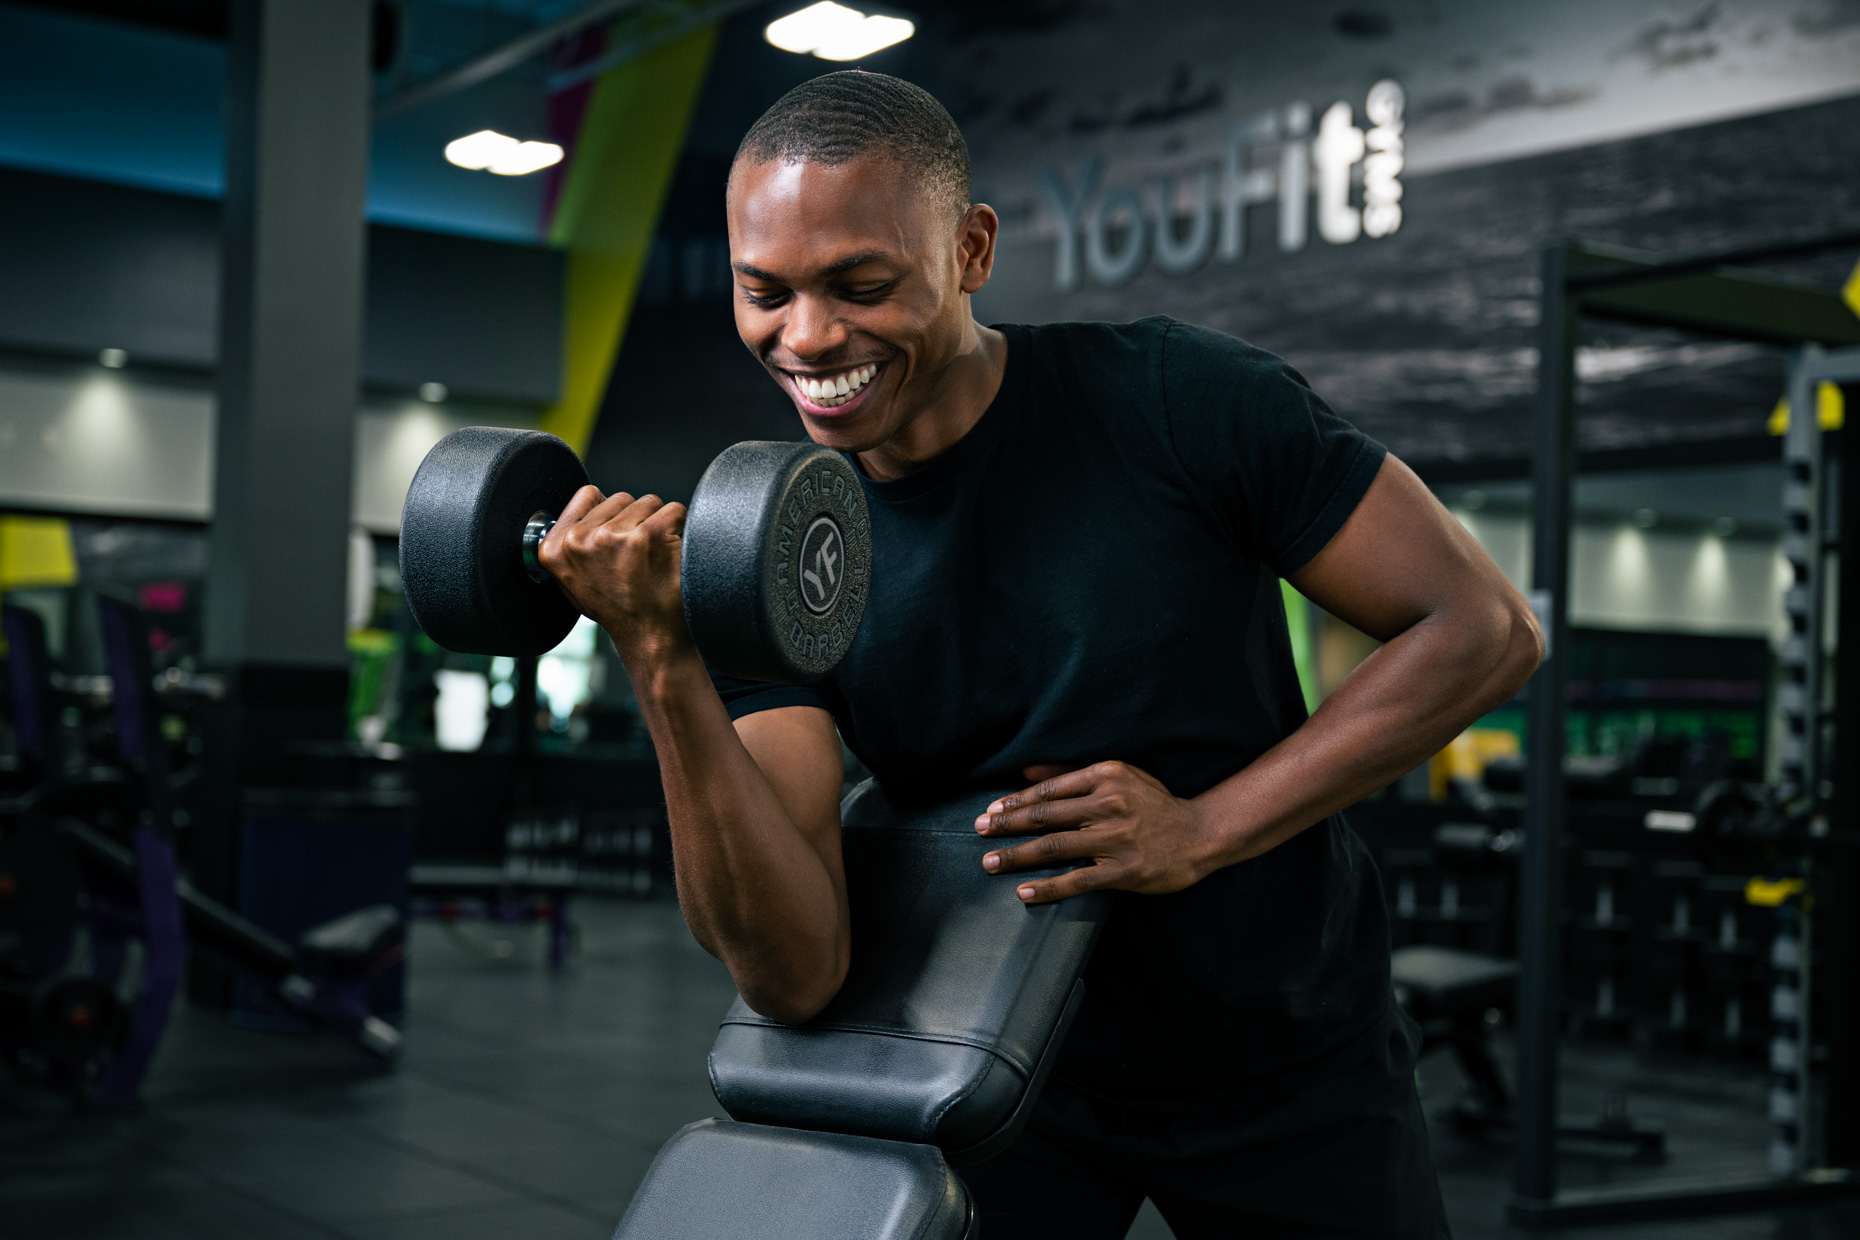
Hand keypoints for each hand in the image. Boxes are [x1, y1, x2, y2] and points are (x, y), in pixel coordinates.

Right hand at [538, 485, 691, 668]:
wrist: (651, 637)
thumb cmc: (618, 609)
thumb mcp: (574, 580)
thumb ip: (570, 543)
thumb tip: (582, 509)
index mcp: (555, 549)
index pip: (587, 495)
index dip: (608, 511)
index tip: (617, 535)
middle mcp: (581, 541)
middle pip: (620, 498)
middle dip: (633, 519)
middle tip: (637, 557)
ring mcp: (616, 536)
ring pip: (648, 502)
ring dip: (657, 524)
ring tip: (653, 558)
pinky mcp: (649, 535)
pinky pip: (674, 510)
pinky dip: (680, 529)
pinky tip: (670, 555)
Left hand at [974, 761, 1220, 903]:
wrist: (1199, 834)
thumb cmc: (1155, 804)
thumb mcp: (1120, 776)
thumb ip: (1071, 773)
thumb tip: (1025, 772)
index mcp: (1105, 777)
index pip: (1050, 790)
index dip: (1016, 801)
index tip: (992, 809)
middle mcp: (1108, 804)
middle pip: (1045, 816)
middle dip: (1006, 824)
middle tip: (979, 830)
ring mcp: (1115, 839)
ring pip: (1054, 847)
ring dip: (1017, 855)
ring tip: (990, 862)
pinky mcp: (1123, 871)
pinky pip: (1077, 879)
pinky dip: (1047, 886)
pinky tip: (1024, 891)